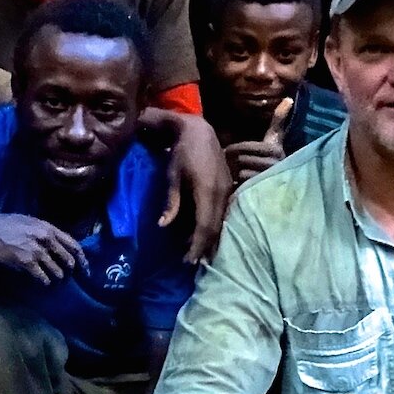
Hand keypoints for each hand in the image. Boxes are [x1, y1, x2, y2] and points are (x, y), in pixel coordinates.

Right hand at [0, 210, 84, 284]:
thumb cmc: (3, 225)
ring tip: (51, 281)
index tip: (85, 270)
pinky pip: (44, 279)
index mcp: (47, 227)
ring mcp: (37, 251)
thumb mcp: (28, 221)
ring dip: (56, 279)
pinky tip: (41, 283)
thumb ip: (44, 231)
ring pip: (58, 273)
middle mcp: (45, 238)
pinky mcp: (27, 263)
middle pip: (68, 261)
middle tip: (66, 279)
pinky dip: (44, 283)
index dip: (83, 260)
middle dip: (70, 272)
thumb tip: (56, 244)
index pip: (74, 245)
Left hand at [143, 111, 229, 263]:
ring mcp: (228, 190)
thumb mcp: (172, 177)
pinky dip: (214, 226)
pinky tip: (204, 234)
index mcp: (207, 191)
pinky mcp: (229, 188)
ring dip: (210, 238)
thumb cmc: (181, 153)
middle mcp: (222, 193)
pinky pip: (224, 213)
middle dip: (204, 247)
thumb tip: (163, 225)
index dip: (197, 246)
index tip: (188, 260)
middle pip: (215, 228)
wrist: (200, 132)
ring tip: (197, 252)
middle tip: (191, 262)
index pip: (205, 226)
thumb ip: (171, 202)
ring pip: (221, 222)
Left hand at [224, 99, 298, 190]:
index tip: (229, 152)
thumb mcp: (274, 139)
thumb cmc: (272, 160)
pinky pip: (243, 186)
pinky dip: (238, 185)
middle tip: (228, 164)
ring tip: (234, 175)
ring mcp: (269, 180)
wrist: (278, 186)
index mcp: (275, 149)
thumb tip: (289, 99)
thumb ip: (279, 120)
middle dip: (233, 162)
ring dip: (235, 174)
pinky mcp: (262, 194)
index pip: (246, 147)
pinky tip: (238, 185)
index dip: (236, 149)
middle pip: (242, 160)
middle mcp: (276, 165)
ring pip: (242, 173)